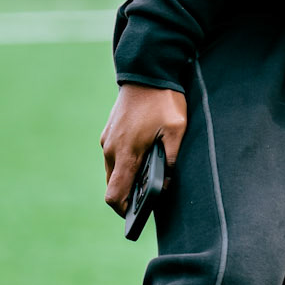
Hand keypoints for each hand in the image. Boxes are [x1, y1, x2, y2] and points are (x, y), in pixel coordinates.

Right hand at [100, 83, 186, 214]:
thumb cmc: (163, 101)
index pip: (114, 195)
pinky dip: (126, 162)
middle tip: (149, 195)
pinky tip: (145, 156)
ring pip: (114, 171)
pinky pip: (114, 155)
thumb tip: (164, 185)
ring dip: (128, 177)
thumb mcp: (177, 131)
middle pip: (113, 186)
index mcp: (125, 154)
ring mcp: (108, 139)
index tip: (137, 214)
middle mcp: (111, 149)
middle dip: (128, 195)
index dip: (123, 210)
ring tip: (150, 175)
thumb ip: (171, 161)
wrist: (145, 70)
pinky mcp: (109, 131)